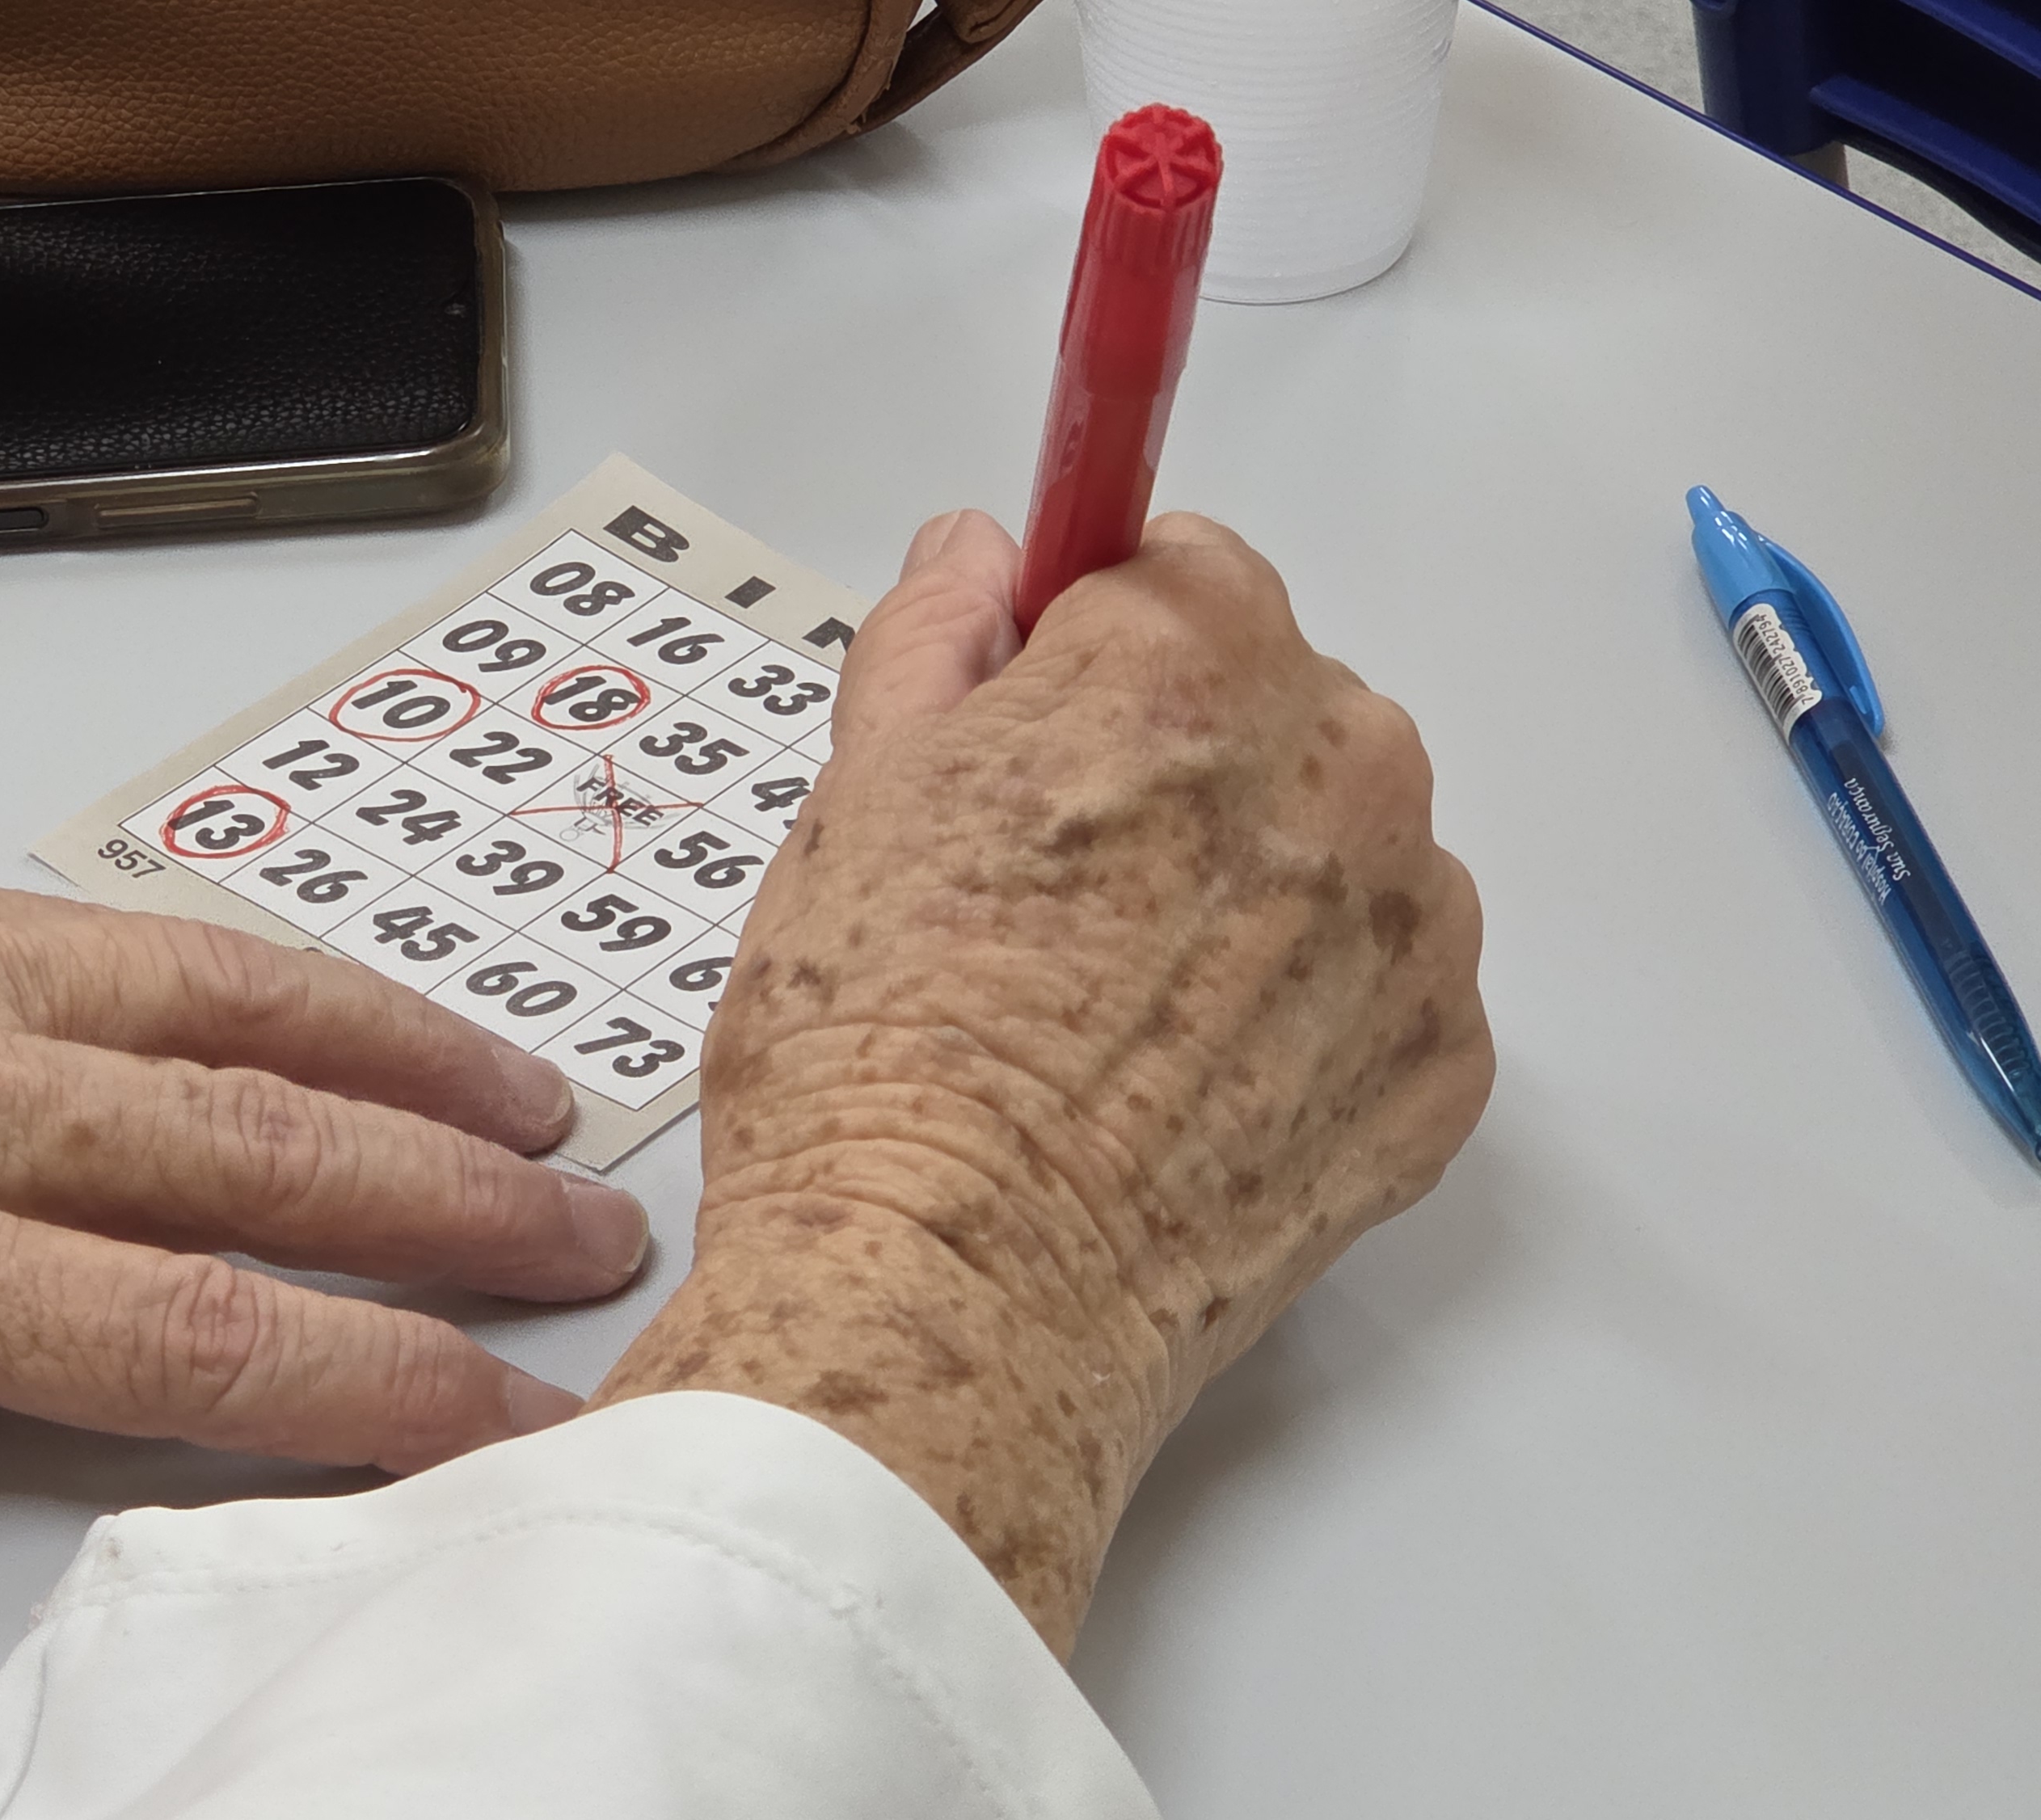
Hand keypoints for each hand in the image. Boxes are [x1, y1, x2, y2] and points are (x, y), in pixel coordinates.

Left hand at [0, 787, 647, 1777]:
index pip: (187, 1338)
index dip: (377, 1388)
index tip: (510, 1422)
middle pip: (256, 1155)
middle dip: (452, 1217)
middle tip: (602, 1257)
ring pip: (222, 1009)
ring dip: (402, 1059)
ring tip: (542, 1112)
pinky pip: (127, 925)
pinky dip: (269, 965)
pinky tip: (342, 1002)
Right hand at [597, 510, 1490, 1651]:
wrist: (949, 1299)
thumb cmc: (876, 1053)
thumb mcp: (852, 796)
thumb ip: (936, 635)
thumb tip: (982, 553)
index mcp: (1189, 662)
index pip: (1169, 570)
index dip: (1082, 644)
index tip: (1031, 717)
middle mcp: (1345, 764)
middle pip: (1273, 702)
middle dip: (1176, 764)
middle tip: (1039, 894)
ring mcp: (1414, 927)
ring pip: (1341, 844)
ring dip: (1254, 887)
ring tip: (1106, 1007)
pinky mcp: (1441, 1068)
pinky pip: (1382, 988)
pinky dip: (1304, 1017)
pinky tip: (1182, 1084)